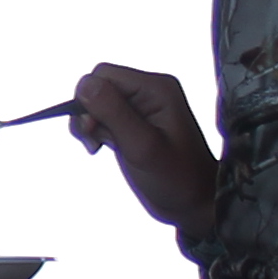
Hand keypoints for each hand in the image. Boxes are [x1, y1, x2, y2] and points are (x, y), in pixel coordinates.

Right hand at [71, 64, 218, 229]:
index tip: (92, 132)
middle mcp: (148, 91)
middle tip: (94, 143)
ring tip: (96, 147)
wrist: (193, 204)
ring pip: (97, 101)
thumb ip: (114, 113)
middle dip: (87, 113)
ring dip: (88, 124)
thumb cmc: (175, 178)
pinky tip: (100, 147)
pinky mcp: (132, 123)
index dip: (89, 99)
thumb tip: (84, 84)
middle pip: (98, 85)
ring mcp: (141, 107)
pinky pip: (103, 115)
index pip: (104, 75)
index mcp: (156, 88)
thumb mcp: (142, 146)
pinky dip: (95, 130)